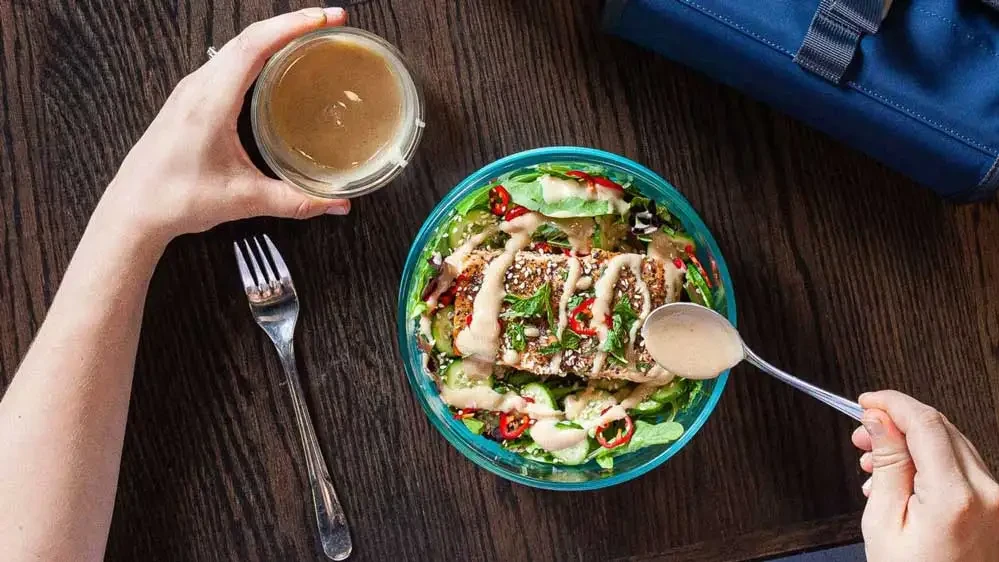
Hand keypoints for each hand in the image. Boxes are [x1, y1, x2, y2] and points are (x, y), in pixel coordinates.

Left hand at [98, 7, 350, 245]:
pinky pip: (226, 62)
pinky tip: (275, 63)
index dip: (291, 26)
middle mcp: (198, 87)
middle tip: (330, 21)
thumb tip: (337, 203)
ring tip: (309, 36)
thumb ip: (295, 201)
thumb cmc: (175, 200)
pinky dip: (257, 52)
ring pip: (236, 47)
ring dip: (273, 35)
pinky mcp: (190, 99)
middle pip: (248, 37)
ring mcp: (192, 90)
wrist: (133, 211)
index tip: (326, 18)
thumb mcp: (243, 201)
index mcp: (209, 102)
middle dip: (291, 23)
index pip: (253, 46)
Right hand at [852, 390, 998, 561]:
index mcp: (955, 496)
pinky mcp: (997, 510)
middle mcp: (987, 494)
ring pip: (952, 445)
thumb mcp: (884, 524)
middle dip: (898, 421)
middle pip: (941, 428)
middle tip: (863, 433)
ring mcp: (997, 502)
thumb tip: (879, 422)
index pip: (925, 422)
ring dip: (912, 441)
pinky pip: (963, 469)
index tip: (866, 401)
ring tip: (875, 461)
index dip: (892, 403)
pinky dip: (930, 462)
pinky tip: (902, 478)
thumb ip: (887, 466)